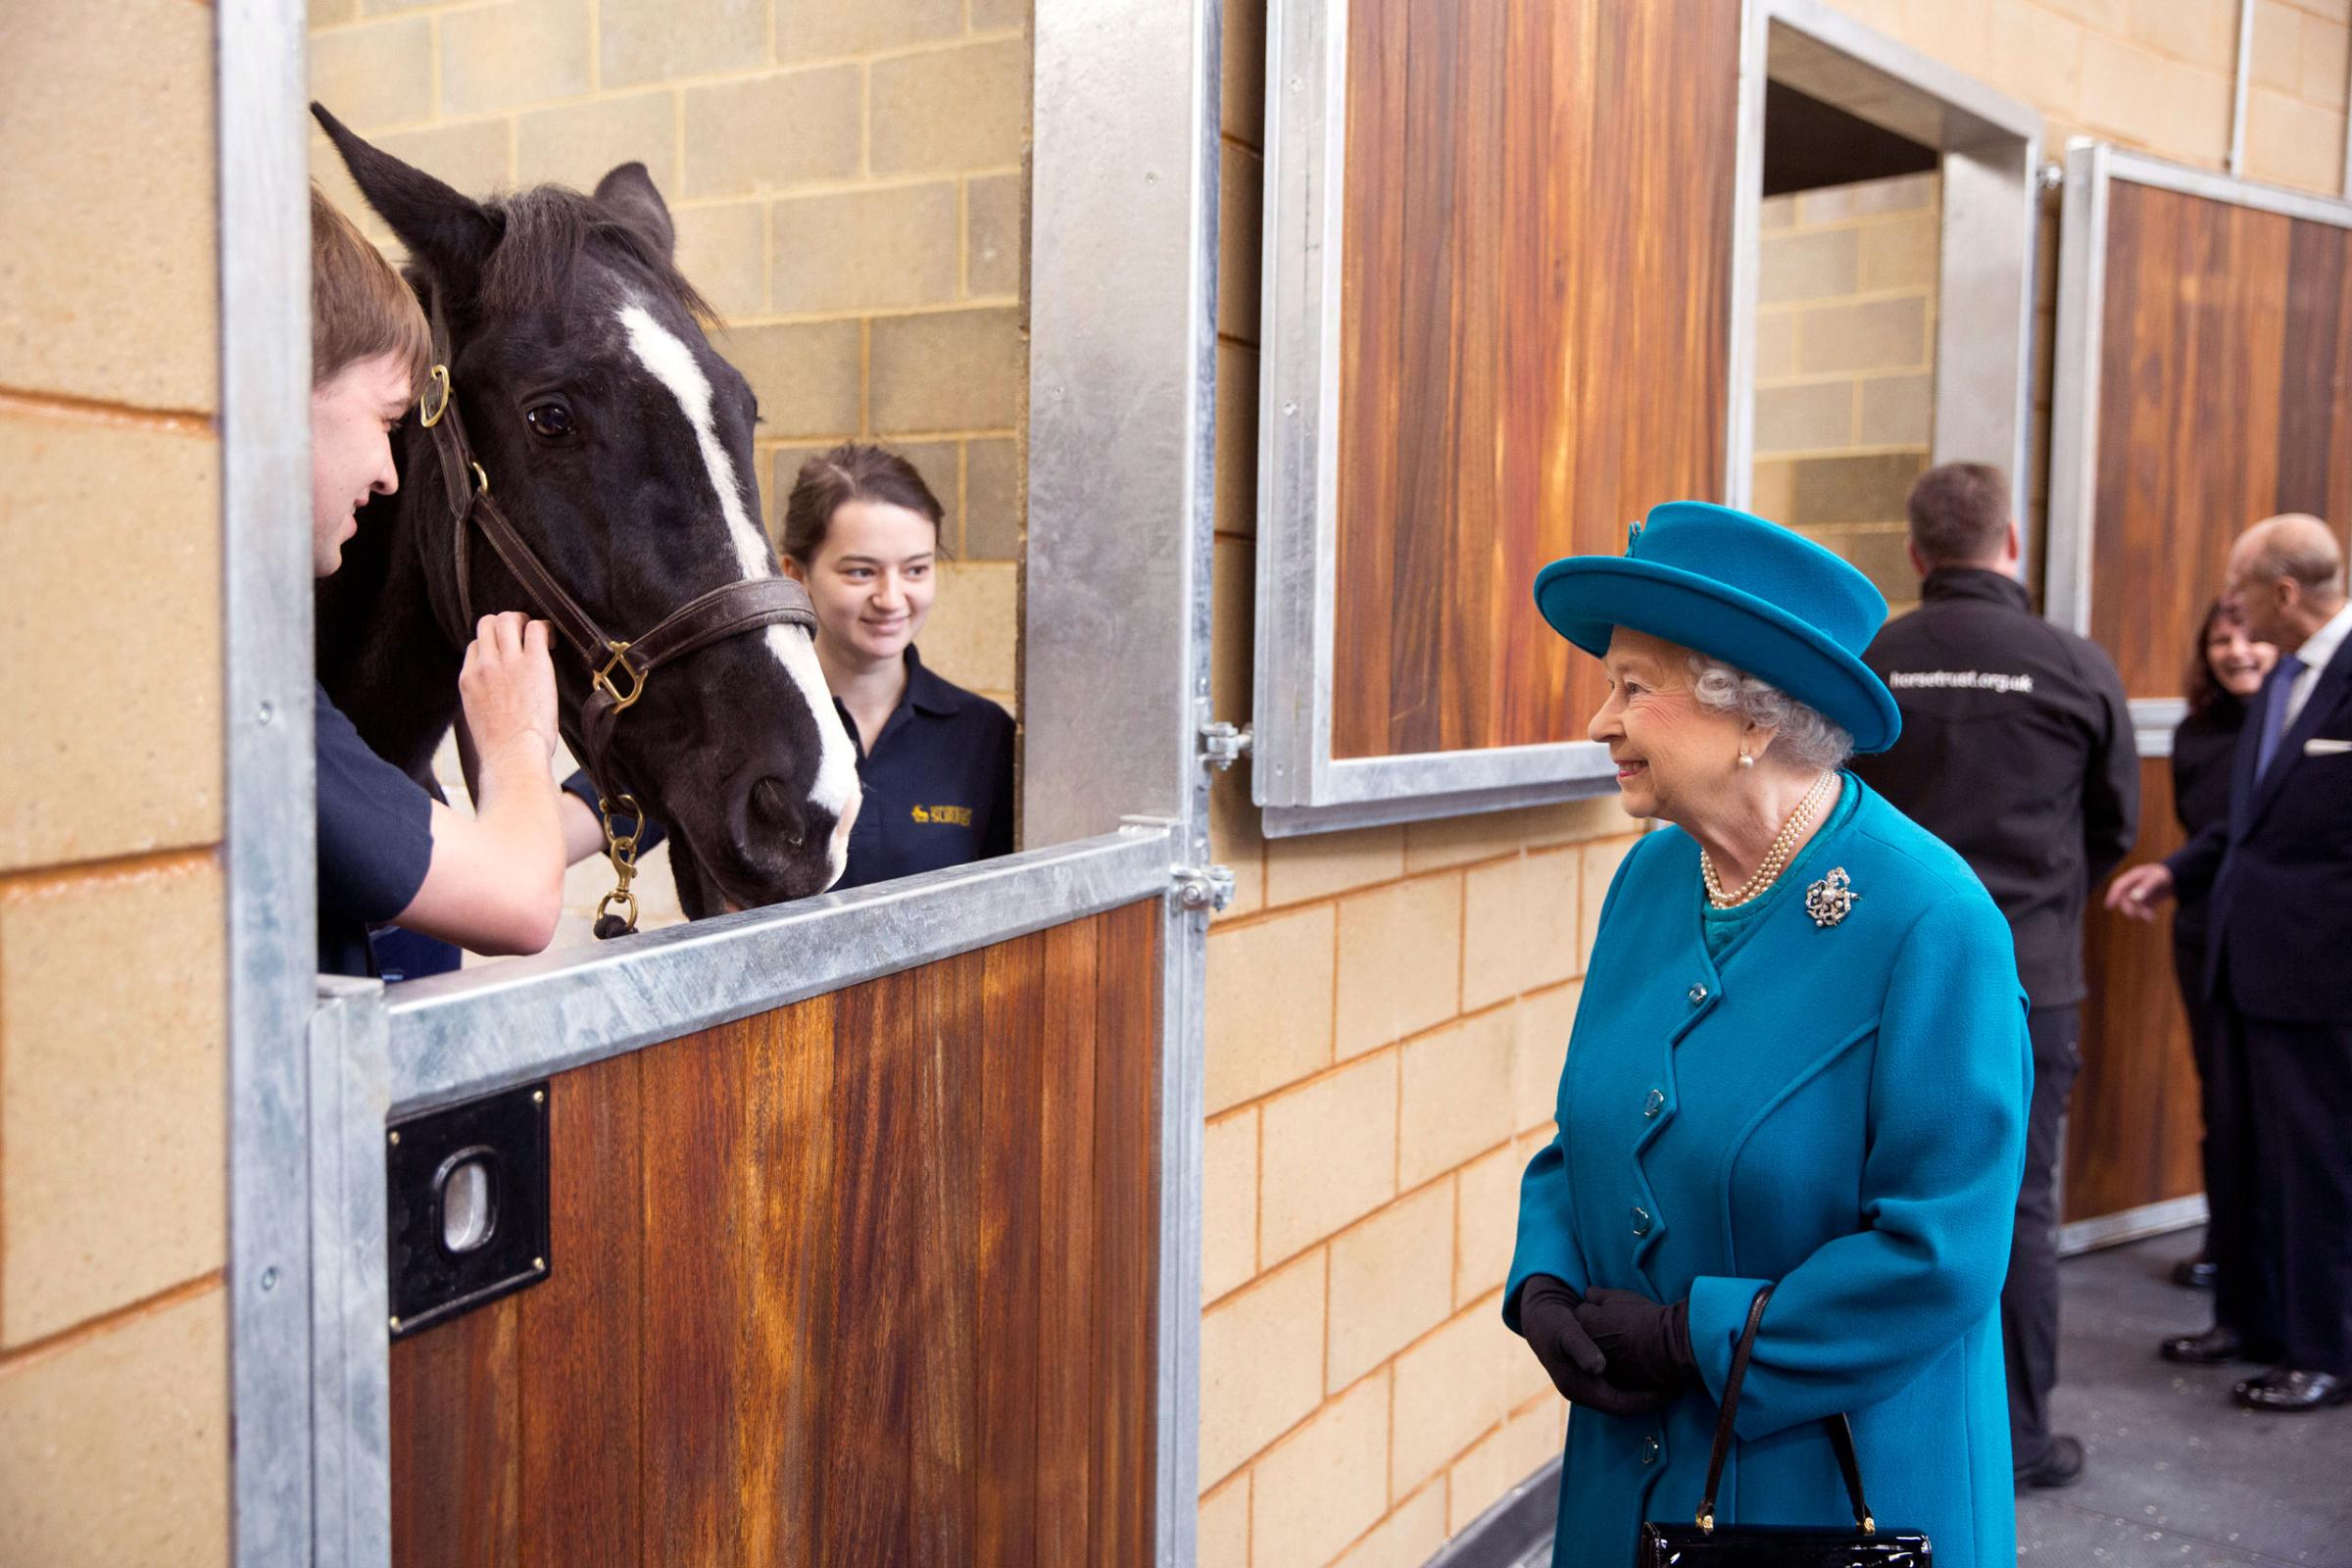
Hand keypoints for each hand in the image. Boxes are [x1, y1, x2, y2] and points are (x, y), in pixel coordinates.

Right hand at [458, 613, 557, 765]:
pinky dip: (545, 629)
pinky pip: (536, 628)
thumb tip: (496, 696)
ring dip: (523, 621)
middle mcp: (484, 666)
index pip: (476, 645)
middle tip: (523, 635)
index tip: (509, 654)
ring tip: (537, 635)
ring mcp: (507, 662)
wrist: (513, 756)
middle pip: (487, 624)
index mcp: (468, 679)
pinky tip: (552, 642)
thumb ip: (482, 698)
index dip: (493, 645)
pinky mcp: (533, 663)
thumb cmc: (501, 748)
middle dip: (505, 623)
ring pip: (507, 619)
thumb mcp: (479, 719)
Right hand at [1516, 1277, 1674, 1417]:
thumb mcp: (1565, 1330)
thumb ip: (1581, 1348)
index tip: (1672, 1389)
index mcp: (1577, 1388)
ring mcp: (1587, 1385)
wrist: (1537, 1315)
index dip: (1647, 1400)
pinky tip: (1653, 1368)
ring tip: (1672, 1378)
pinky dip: (1637, 1379)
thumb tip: (1598, 1368)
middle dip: (1651, 1397)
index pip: (1620, 1405)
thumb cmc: (1552, 1321)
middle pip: (1625, 1404)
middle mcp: (1583, 1392)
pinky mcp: (1591, 1376)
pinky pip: (1620, 1385)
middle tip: (1679, 1384)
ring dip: (1646, 1389)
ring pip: (1624, 1395)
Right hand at [2104, 862, 2173, 921]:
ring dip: (2138, 912)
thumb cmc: (2166, 875)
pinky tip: (2151, 918)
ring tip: (2149, 918)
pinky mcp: (2149, 900)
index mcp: (2134, 877)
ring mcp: (2141, 893)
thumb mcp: (2157, 879)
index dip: (2112, 895)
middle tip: (2134, 916)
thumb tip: (2133, 898)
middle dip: (2129, 908)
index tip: (2108, 906)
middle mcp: (2135, 885)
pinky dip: (2145, 914)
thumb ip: (2145, 888)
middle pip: (2125, 898)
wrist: (2180, 876)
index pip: (2118, 886)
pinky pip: (2142, 908)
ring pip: (2134, 905)